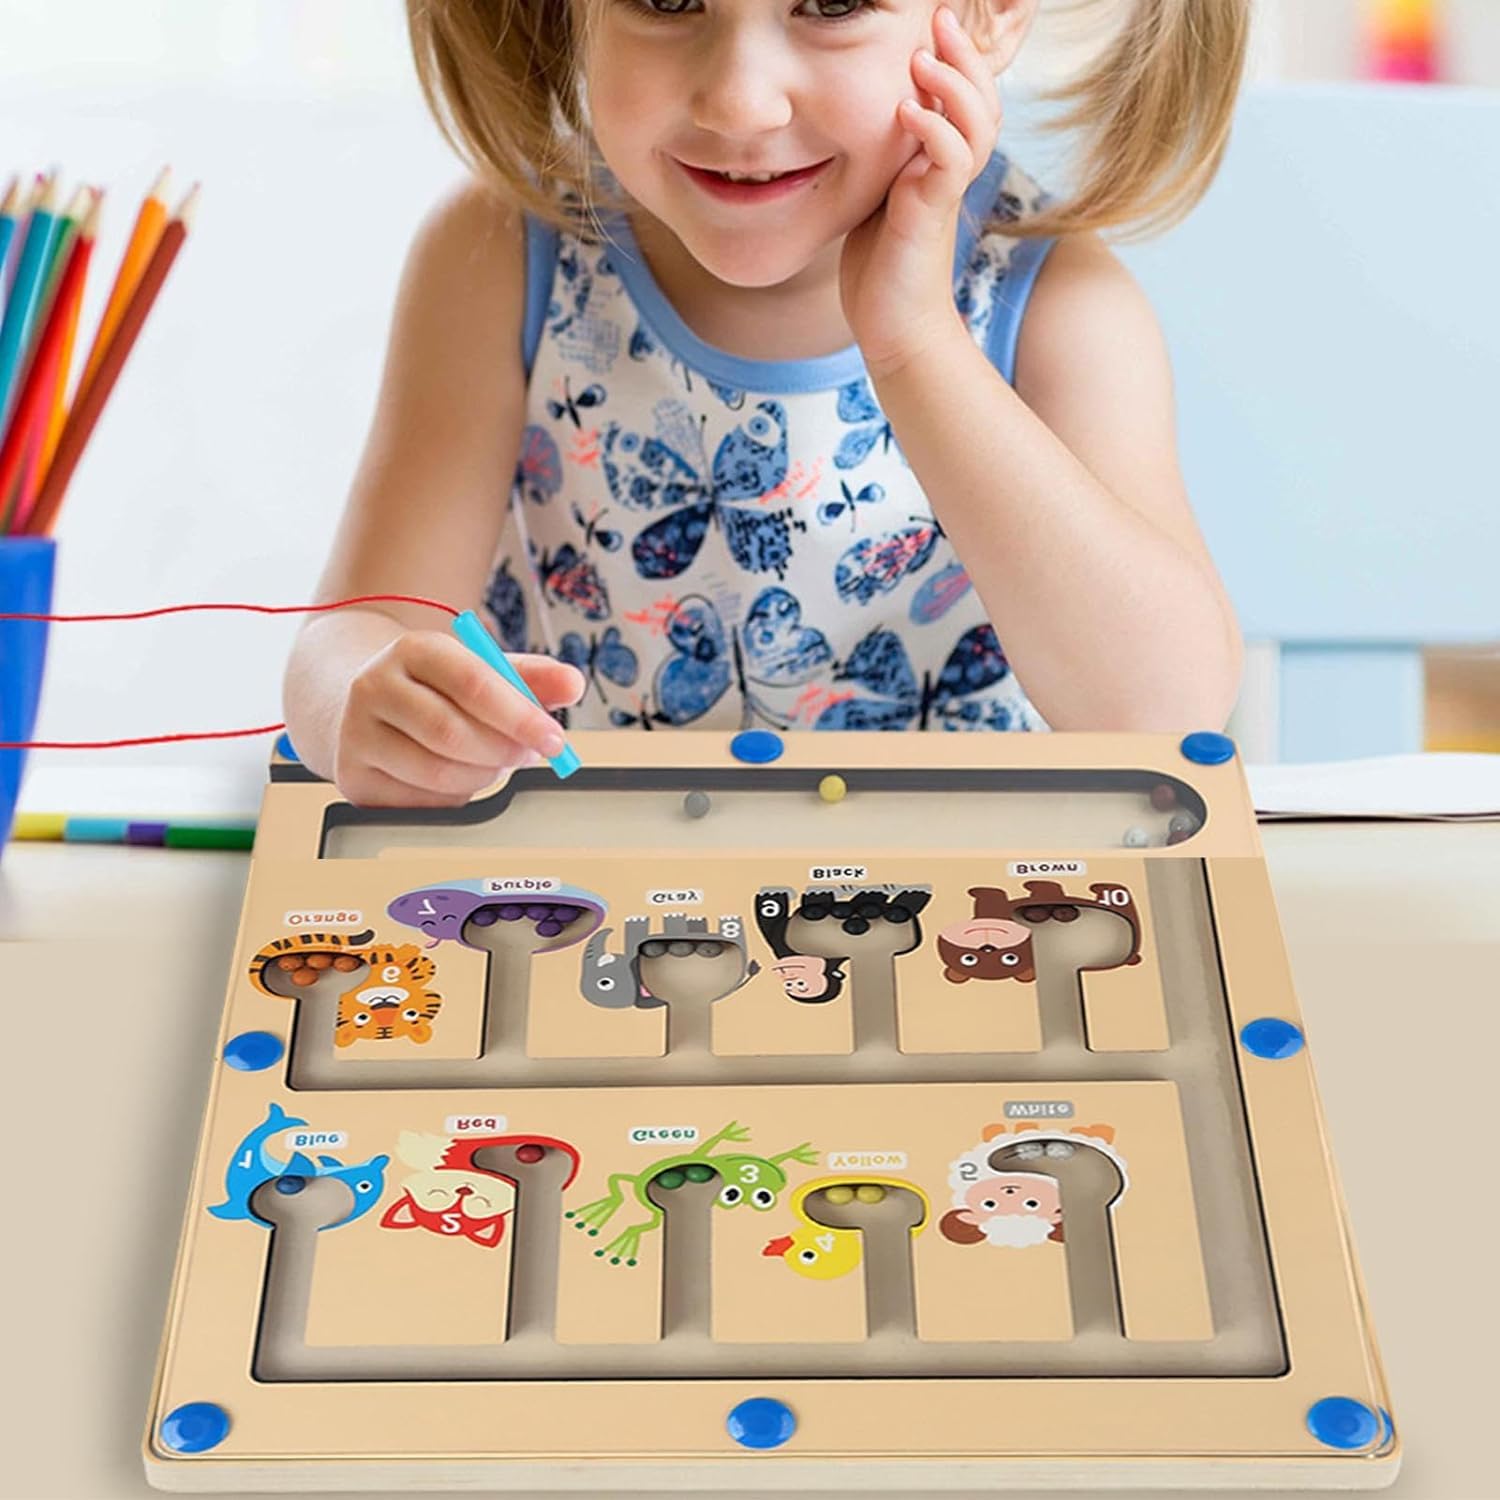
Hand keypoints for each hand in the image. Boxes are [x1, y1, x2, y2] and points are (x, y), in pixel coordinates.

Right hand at [334, 630, 583, 806]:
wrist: (364, 703)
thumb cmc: (438, 689)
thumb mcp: (482, 671)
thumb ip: (531, 678)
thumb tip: (573, 684)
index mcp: (415, 649)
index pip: (473, 683)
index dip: (520, 716)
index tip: (555, 739)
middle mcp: (375, 686)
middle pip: (452, 732)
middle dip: (503, 752)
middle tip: (526, 756)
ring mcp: (357, 733)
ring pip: (437, 773)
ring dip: (482, 777)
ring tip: (492, 763)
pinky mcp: (353, 776)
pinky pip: (421, 801)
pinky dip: (454, 796)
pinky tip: (458, 777)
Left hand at [840, 4, 1002, 379]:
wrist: (892, 326)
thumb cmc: (881, 267)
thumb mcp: (875, 197)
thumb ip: (882, 158)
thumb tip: (860, 118)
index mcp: (939, 162)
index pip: (965, 98)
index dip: (958, 59)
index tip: (932, 25)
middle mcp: (950, 172)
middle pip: (983, 100)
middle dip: (965, 56)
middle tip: (942, 18)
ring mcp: (945, 191)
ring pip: (977, 124)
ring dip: (953, 86)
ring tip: (922, 60)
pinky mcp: (933, 213)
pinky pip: (951, 161)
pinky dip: (933, 130)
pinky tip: (906, 111)